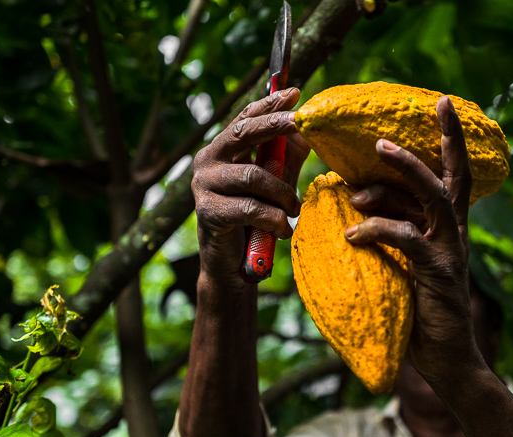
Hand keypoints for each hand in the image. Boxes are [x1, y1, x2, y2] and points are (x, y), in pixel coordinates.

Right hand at [192, 88, 309, 289]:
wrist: (232, 267)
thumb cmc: (254, 221)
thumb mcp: (275, 183)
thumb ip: (286, 157)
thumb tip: (308, 129)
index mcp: (222, 150)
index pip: (245, 118)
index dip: (269, 104)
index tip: (294, 93)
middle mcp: (207, 161)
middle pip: (243, 133)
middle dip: (275, 125)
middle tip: (301, 122)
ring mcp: (204, 186)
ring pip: (253, 176)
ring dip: (282, 193)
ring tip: (294, 208)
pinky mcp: (208, 212)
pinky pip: (251, 207)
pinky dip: (274, 218)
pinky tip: (283, 228)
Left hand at [344, 97, 483, 390]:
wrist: (447, 360)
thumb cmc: (420, 315)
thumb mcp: (404, 270)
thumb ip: (392, 240)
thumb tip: (353, 214)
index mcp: (448, 230)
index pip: (453, 176)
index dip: (449, 141)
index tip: (440, 105)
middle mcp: (455, 234)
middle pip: (452, 176)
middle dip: (436, 142)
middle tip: (387, 134)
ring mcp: (451, 250)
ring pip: (432, 197)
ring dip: (398, 178)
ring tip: (361, 178)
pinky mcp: (439, 271)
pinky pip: (406, 238)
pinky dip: (377, 229)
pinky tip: (351, 234)